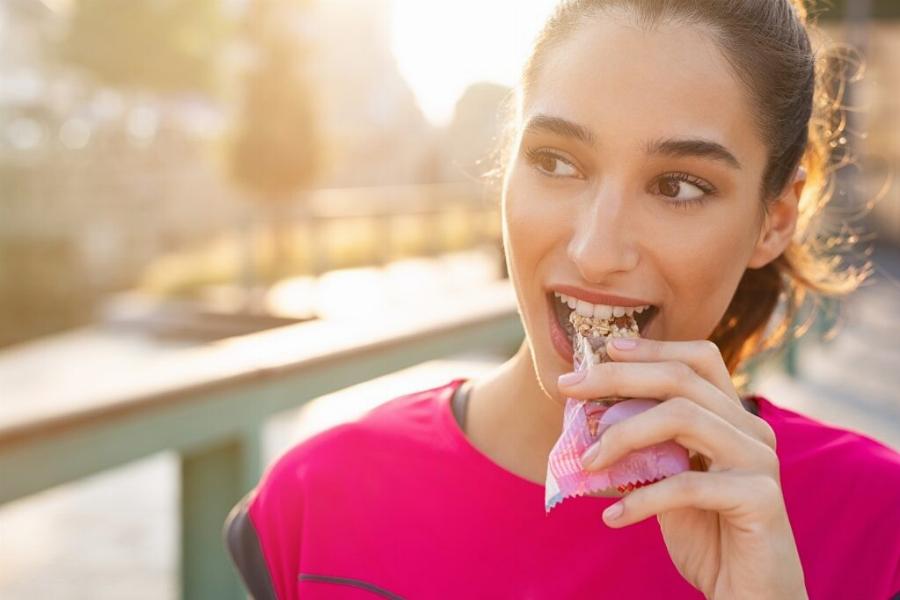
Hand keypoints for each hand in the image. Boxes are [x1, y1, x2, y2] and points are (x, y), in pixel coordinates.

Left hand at [557, 338, 807, 599]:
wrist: (750, 594)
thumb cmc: (707, 534)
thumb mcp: (668, 480)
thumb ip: (646, 447)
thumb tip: (590, 416)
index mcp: (733, 418)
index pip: (699, 359)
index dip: (653, 347)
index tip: (604, 348)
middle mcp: (752, 430)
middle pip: (681, 380)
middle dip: (618, 377)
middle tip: (568, 387)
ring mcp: (760, 461)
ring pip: (683, 418)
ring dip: (622, 435)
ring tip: (586, 463)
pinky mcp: (759, 499)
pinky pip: (687, 486)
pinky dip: (641, 500)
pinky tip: (612, 518)